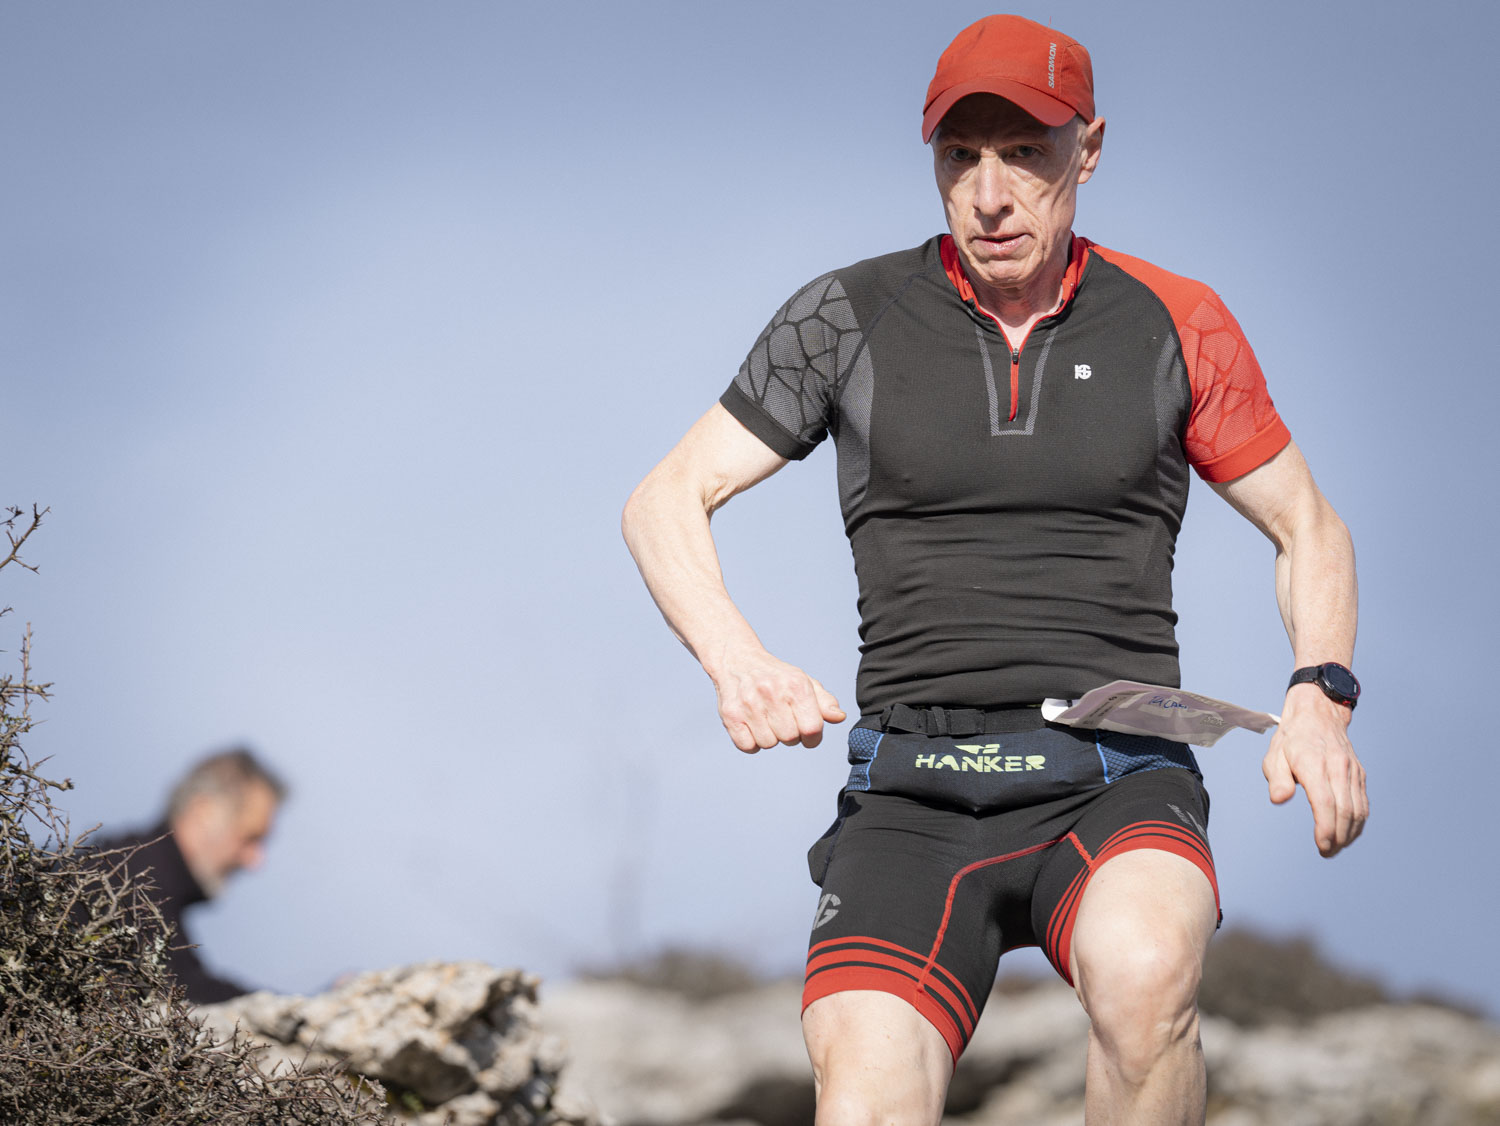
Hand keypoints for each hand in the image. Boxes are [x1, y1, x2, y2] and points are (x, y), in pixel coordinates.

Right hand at [711, 647, 845, 752]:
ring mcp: (749, 704)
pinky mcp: (731, 715)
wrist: (737, 660)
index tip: (806, 731)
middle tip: (781, 718)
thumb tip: (838, 716)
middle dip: (789, 734)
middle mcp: (772, 692)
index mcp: (795, 685)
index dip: (812, 737)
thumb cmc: (775, 676)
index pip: (812, 728)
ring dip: (769, 737)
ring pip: (769, 744)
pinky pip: (747, 746)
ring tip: (765, 718)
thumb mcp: (803, 682)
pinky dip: (751, 741)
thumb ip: (824, 702)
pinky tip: (752, 724)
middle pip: (790, 738)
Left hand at [1263, 684, 1367, 856]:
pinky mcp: (1359, 774)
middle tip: (1327, 853)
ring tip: (1336, 848)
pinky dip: (1359, 822)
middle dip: (1338, 837)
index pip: (1325, 802)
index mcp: (1314, 764)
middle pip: (1345, 810)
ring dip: (1350, 833)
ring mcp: (1352, 771)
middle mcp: (1337, 768)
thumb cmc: (1292, 738)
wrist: (1318, 714)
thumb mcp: (1274, 755)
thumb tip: (1279, 799)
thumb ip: (1277, 779)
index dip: (1326, 828)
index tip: (1322, 846)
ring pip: (1358, 809)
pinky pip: (1363, 803)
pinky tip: (1348, 834)